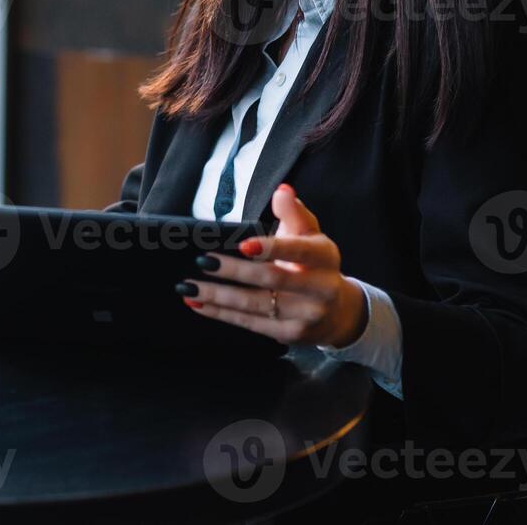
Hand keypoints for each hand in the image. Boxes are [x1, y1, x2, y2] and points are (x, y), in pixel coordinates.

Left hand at [178, 183, 367, 347]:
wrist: (337, 312)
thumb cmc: (313, 264)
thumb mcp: (310, 235)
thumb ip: (294, 212)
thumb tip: (282, 191)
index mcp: (324, 257)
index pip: (298, 251)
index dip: (272, 248)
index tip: (243, 245)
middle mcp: (320, 288)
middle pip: (272, 279)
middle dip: (234, 271)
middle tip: (204, 261)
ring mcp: (306, 315)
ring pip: (255, 305)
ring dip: (218, 296)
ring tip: (188, 286)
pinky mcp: (290, 335)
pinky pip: (250, 323)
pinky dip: (221, 314)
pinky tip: (199, 304)